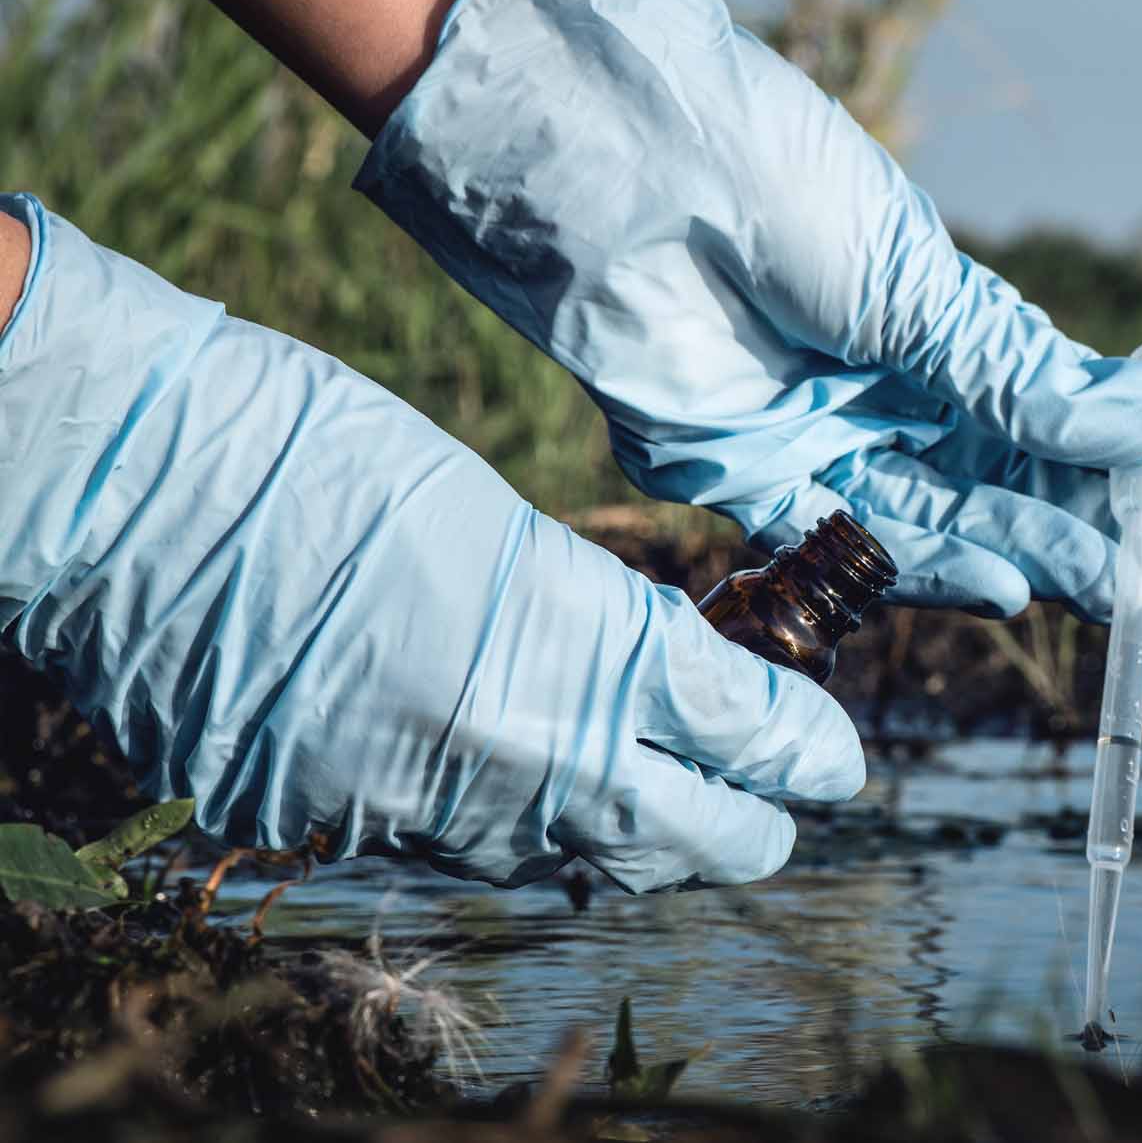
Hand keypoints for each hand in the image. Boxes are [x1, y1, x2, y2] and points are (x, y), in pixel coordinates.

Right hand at [0, 194, 862, 890]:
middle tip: (774, 791)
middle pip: (694, 843)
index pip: (746, 736)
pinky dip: (513, 826)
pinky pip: (461, 855)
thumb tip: (672, 689)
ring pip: (581, 864)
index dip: (807, 751)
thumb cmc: (321, 451)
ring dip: (636, 833)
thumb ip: (598, 624)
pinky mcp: (330, 829)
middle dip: (752, 823)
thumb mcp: (500, 522)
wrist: (131, 487)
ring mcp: (418, 812)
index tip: (836, 755)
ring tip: (662, 791)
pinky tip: (517, 781)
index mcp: (580, 651)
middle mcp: (516, 760)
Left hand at [356, 0, 1141, 621]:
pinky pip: (858, 545)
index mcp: (944, 320)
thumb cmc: (776, 185)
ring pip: (959, 521)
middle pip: (1027, 479)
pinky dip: (938, 570)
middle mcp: (894, 387)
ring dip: (1048, 555)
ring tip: (1133, 585)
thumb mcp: (919, 283)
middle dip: (1121, 523)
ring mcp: (828, 437)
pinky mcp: (751, 481)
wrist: (623, 171)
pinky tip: (1015, 588)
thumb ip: (1024, 378)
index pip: (1078, 409)